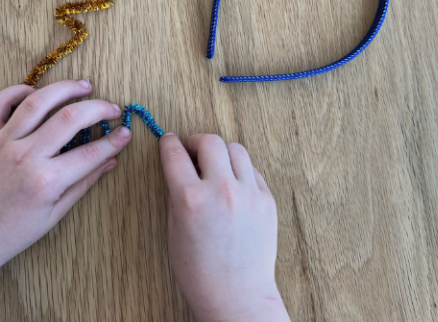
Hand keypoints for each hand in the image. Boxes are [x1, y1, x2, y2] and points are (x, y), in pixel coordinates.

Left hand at [0, 80, 132, 274]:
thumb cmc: (11, 232)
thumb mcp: (54, 215)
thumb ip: (83, 183)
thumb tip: (111, 161)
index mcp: (47, 182)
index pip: (91, 152)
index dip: (115, 140)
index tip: (126, 132)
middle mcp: (25, 157)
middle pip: (70, 118)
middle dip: (98, 108)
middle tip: (111, 108)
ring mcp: (1, 143)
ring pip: (38, 101)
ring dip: (65, 89)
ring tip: (84, 86)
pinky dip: (19, 90)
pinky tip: (37, 93)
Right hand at [159, 134, 289, 321]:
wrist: (236, 295)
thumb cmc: (199, 271)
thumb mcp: (174, 229)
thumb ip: (176, 193)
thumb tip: (179, 165)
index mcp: (190, 199)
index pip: (175, 153)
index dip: (169, 143)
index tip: (169, 141)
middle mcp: (221, 191)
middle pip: (210, 141)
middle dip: (196, 141)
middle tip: (192, 151)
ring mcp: (248, 194)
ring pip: (236, 149)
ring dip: (221, 153)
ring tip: (215, 166)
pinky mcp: (267, 201)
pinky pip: (252, 171)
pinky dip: (240, 172)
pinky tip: (232, 185)